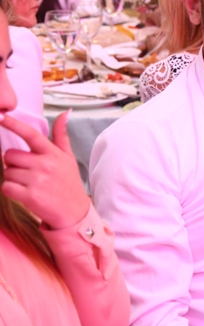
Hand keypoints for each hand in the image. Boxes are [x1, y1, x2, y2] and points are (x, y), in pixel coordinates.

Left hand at [0, 112, 89, 229]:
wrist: (74, 212)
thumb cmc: (69, 183)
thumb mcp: (68, 158)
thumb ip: (61, 136)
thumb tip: (65, 113)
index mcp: (53, 154)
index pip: (31, 135)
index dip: (15, 125)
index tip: (3, 118)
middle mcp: (45, 165)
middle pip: (10, 155)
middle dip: (13, 163)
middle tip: (25, 171)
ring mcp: (37, 180)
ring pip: (7, 172)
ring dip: (12, 178)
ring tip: (28, 184)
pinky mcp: (29, 196)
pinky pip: (6, 187)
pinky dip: (10, 190)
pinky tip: (23, 193)